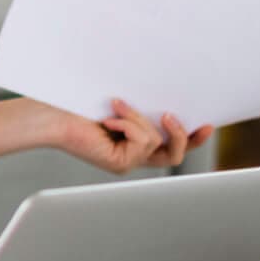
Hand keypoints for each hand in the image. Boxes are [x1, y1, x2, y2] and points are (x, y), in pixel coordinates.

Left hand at [52, 98, 213, 174]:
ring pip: (156, 141)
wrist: (52, 115)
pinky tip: (109, 118)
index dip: (192, 138)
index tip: (208, 124)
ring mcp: (127, 161)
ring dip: (138, 118)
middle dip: (182, 134)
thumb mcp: (120, 103)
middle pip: (175, 154)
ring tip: (116, 106)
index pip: (170, 145)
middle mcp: (133, 155)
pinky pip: (143, 141)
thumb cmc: (77, 104)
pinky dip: (129, 124)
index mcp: (133, 141)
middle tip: (171, 115)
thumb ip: (142, 106)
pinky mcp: (120, 163)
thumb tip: (167, 97)